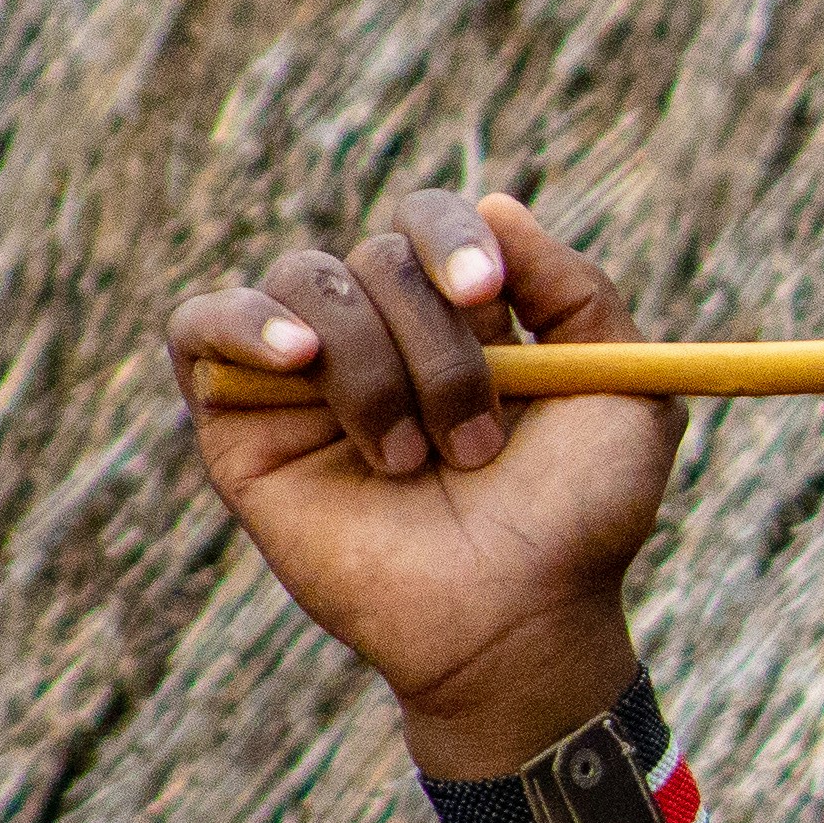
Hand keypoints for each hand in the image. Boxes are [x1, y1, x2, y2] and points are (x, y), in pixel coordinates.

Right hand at [158, 189, 678, 770]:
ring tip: (410, 458)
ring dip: (371, 365)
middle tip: (475, 444)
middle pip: (377, 258)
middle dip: (437, 347)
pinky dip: (242, 323)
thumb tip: (494, 203)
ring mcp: (305, 375)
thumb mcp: (623, 391)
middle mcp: (380, 332)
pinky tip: (299, 359)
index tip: (485, 292)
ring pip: (305, 284)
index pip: (431, 220)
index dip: (450, 239)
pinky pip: (199, 328)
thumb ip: (578, 291)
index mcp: (462, 314)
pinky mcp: (236, 423)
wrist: (515, 619)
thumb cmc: (580, 515)